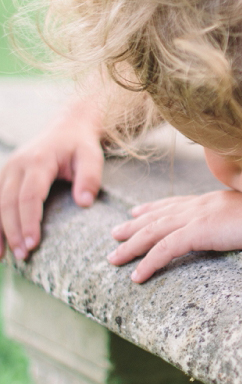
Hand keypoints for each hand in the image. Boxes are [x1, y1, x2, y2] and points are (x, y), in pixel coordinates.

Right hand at [0, 104, 103, 260]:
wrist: (67, 127)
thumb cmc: (80, 145)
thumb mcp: (92, 156)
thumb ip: (90, 178)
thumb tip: (84, 203)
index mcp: (38, 161)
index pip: (29, 196)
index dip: (29, 221)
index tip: (34, 243)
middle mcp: (16, 165)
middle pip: (8, 202)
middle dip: (13, 231)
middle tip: (22, 255)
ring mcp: (6, 170)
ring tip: (3, 256)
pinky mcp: (3, 176)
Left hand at [108, 190, 241, 282]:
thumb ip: (238, 219)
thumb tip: (240, 227)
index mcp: (214, 199)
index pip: (177, 203)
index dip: (154, 207)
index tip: (137, 212)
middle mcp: (202, 204)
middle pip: (159, 215)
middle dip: (134, 225)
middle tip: (114, 234)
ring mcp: (199, 216)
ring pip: (154, 232)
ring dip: (131, 246)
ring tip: (114, 260)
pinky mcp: (200, 231)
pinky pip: (165, 249)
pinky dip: (148, 263)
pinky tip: (137, 276)